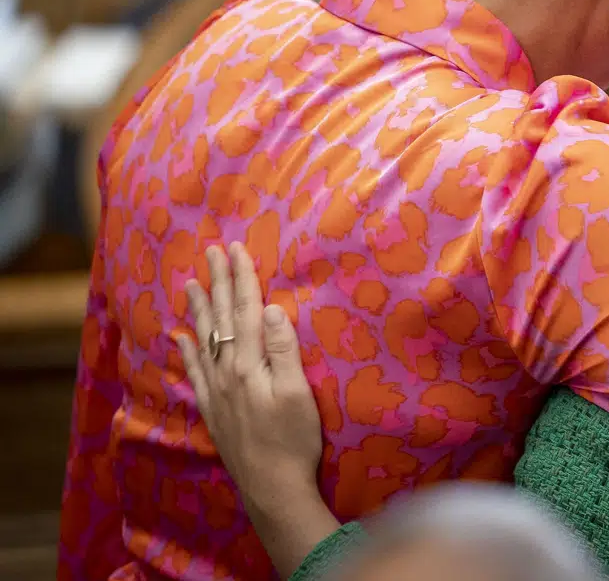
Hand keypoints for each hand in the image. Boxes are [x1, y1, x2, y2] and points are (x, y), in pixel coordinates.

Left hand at [176, 243, 339, 574]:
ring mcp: (216, 392)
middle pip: (222, 319)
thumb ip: (282, 350)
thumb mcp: (298, 393)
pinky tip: (181, 338)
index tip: (236, 249)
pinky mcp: (214, 409)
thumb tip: (270, 309)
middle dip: (219, 283)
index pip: (245, 311)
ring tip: (192, 283)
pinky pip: (194, 372)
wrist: (272, 487)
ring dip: (200, 309)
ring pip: (204, 340)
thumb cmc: (294, 440)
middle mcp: (226, 373)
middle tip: (212, 252)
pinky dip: (187, 351)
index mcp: (249, 365)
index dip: (242, 279)